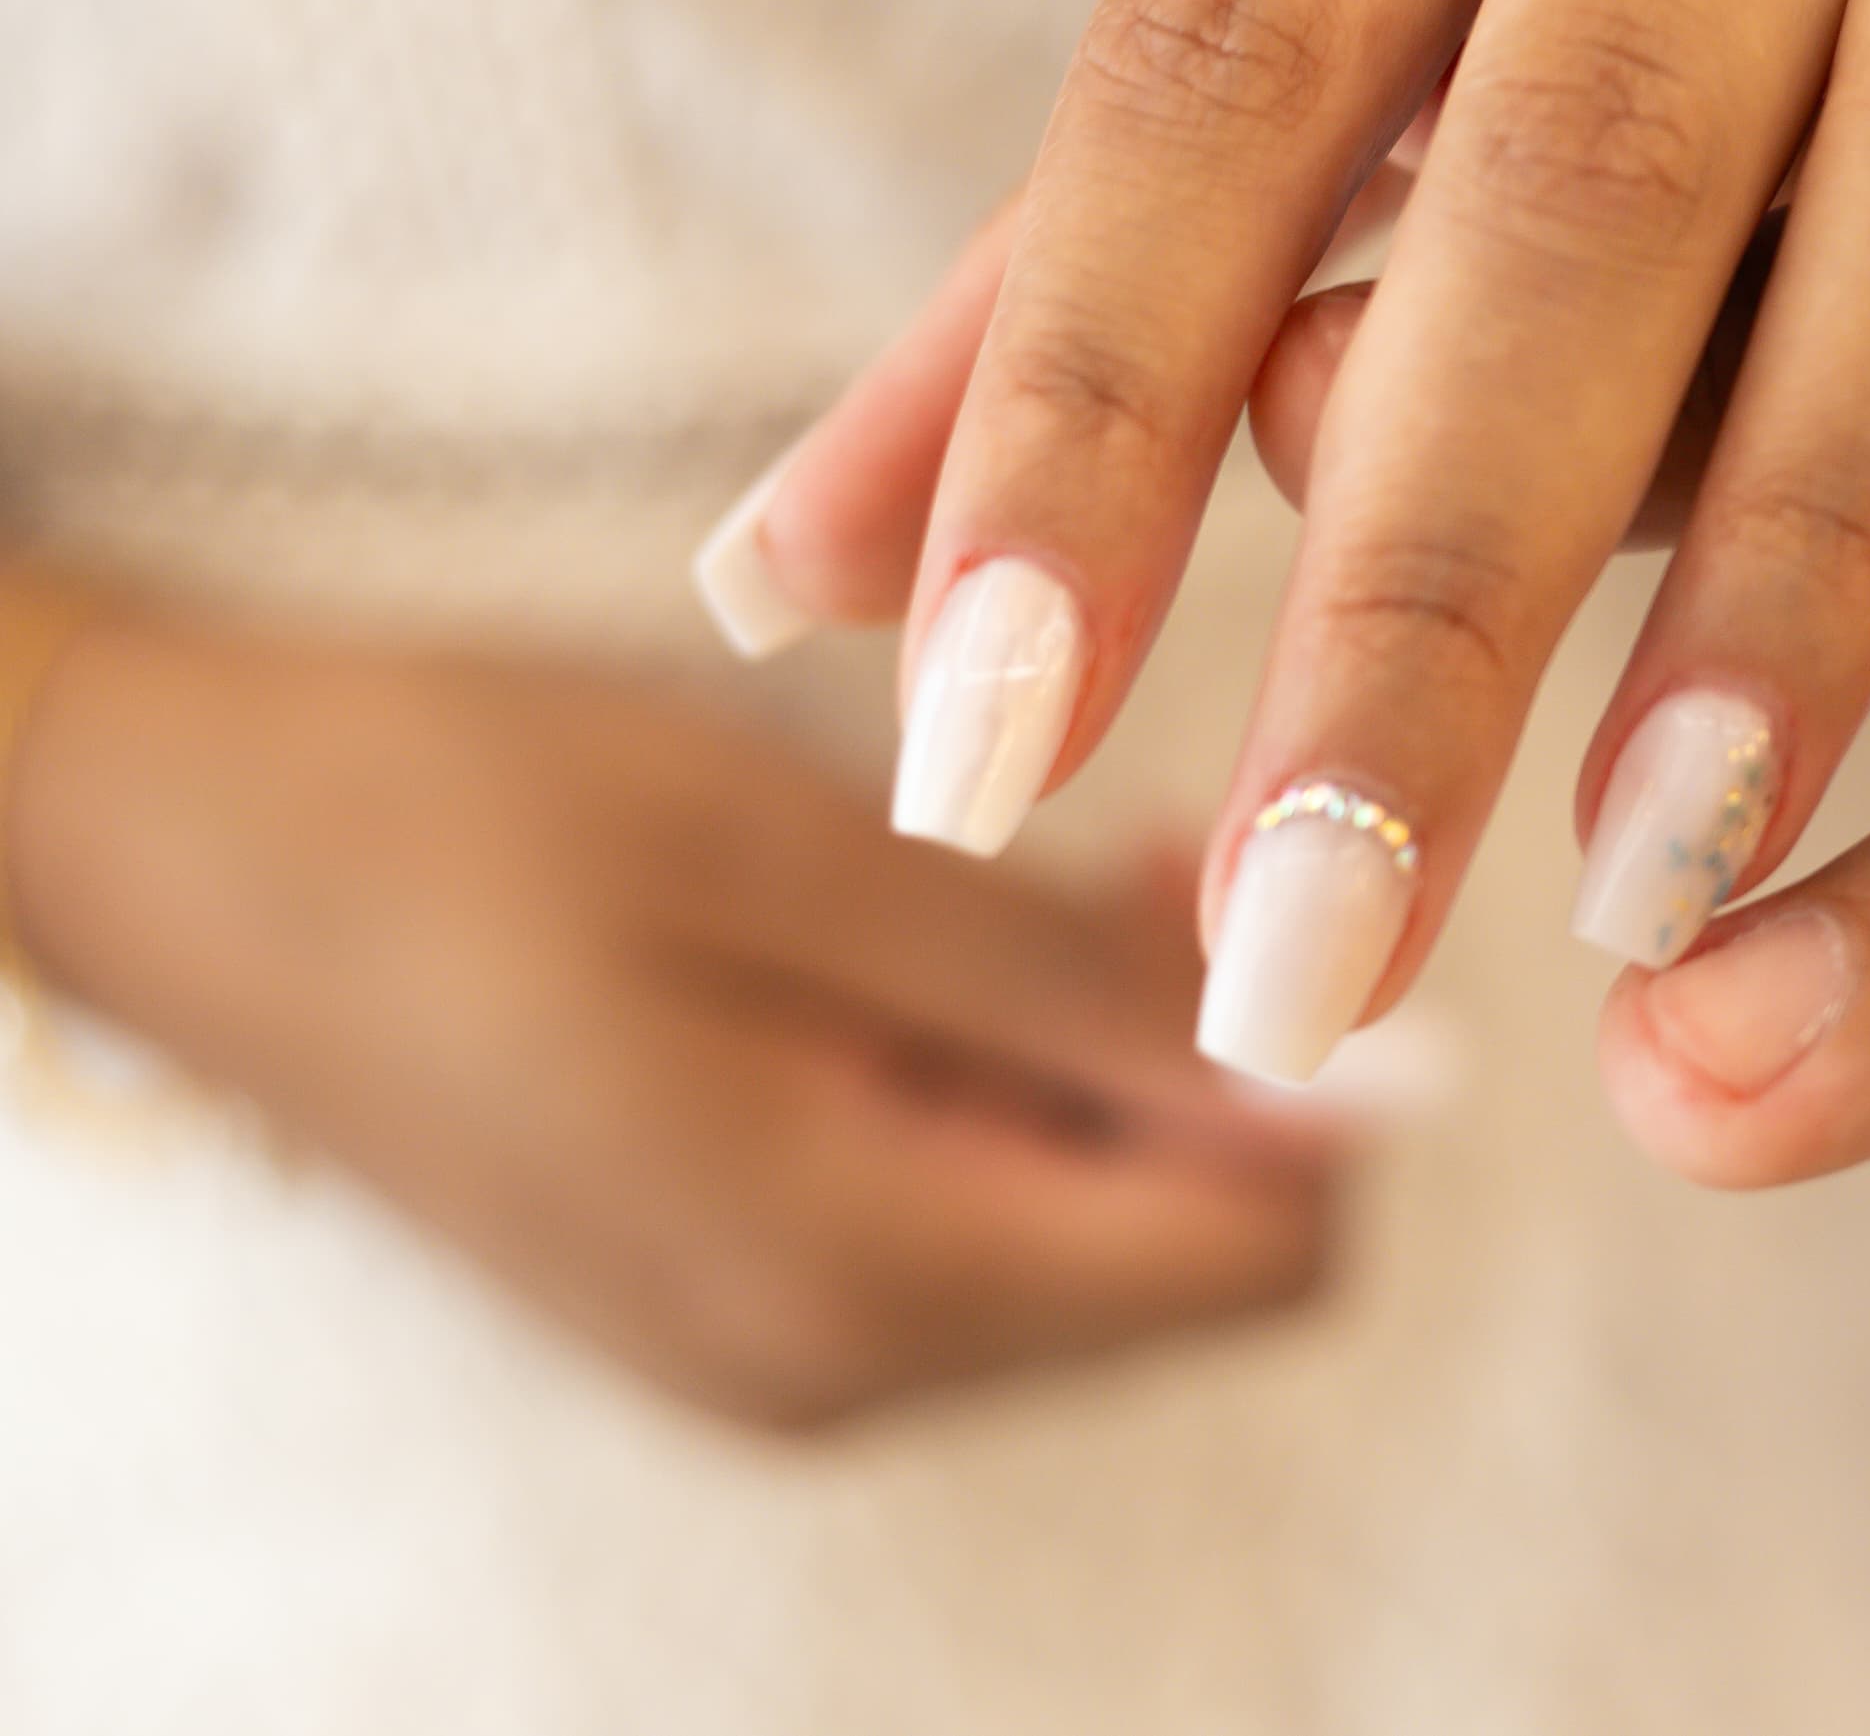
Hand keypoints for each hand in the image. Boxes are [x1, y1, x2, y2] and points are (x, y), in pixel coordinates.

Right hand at [6, 610, 1337, 1429]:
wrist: (179, 852)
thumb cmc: (466, 812)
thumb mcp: (799, 859)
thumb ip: (1090, 995)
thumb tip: (1379, 1084)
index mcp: (856, 1279)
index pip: (1265, 1256)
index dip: (1316, 1072)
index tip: (1262, 881)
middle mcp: (834, 1367)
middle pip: (1190, 1255)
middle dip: (1208, 1054)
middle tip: (1127, 838)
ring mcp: (782, 1348)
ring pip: (1087, 1226)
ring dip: (1104, 1051)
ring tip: (1020, 862)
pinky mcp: (741, 1292)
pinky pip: (970, 1212)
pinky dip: (1004, 1074)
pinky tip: (937, 931)